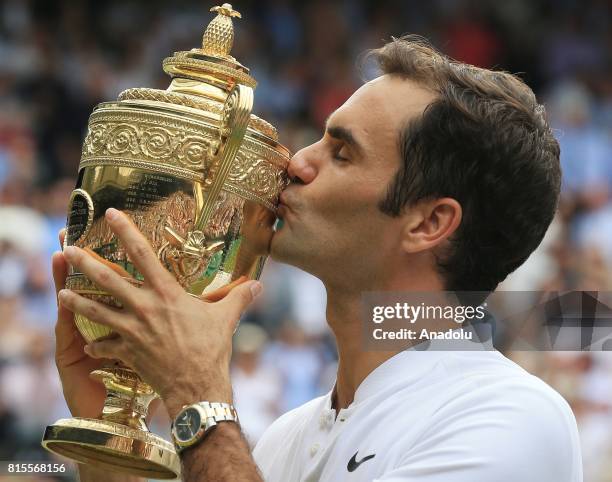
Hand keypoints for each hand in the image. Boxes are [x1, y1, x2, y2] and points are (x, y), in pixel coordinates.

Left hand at [57, 208, 261, 417]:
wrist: (196, 386)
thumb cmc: (211, 349)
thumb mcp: (227, 318)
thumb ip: (240, 297)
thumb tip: (260, 285)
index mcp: (166, 293)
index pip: (142, 254)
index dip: (125, 231)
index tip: (111, 214)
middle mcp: (144, 307)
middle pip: (108, 279)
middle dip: (85, 262)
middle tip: (68, 249)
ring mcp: (132, 330)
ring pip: (96, 311)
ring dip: (77, 302)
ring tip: (61, 294)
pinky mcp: (127, 352)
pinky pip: (105, 346)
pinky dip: (97, 346)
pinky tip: (90, 346)